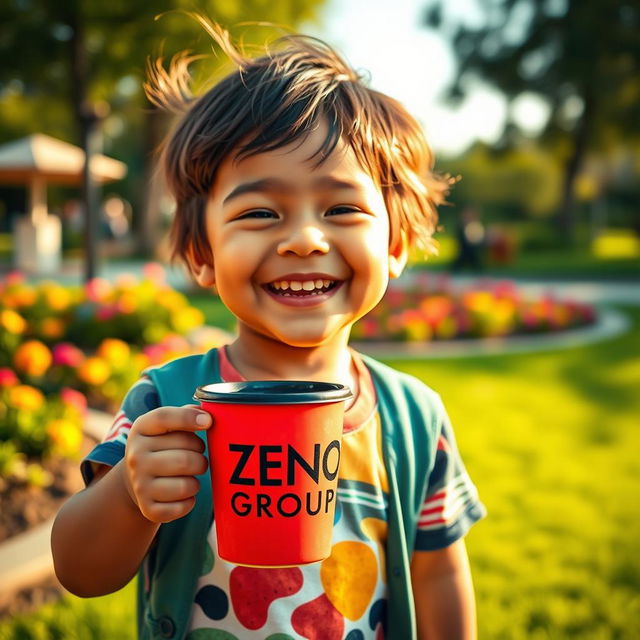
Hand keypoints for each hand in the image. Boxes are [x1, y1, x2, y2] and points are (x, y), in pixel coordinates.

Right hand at [123, 405, 211, 522]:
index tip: (208, 422)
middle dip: (201, 457)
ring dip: (196, 480)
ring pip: (186, 485)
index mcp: (141, 429)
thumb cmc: (162, 446)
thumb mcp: (166, 426)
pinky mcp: (148, 508)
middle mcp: (136, 456)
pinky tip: (184, 493)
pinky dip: (190, 501)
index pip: (164, 417)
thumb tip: (206, 416)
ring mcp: (140, 484)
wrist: (135, 479)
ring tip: (191, 475)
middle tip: (198, 456)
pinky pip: (183, 507)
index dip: (189, 419)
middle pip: (186, 458)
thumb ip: (186, 415)